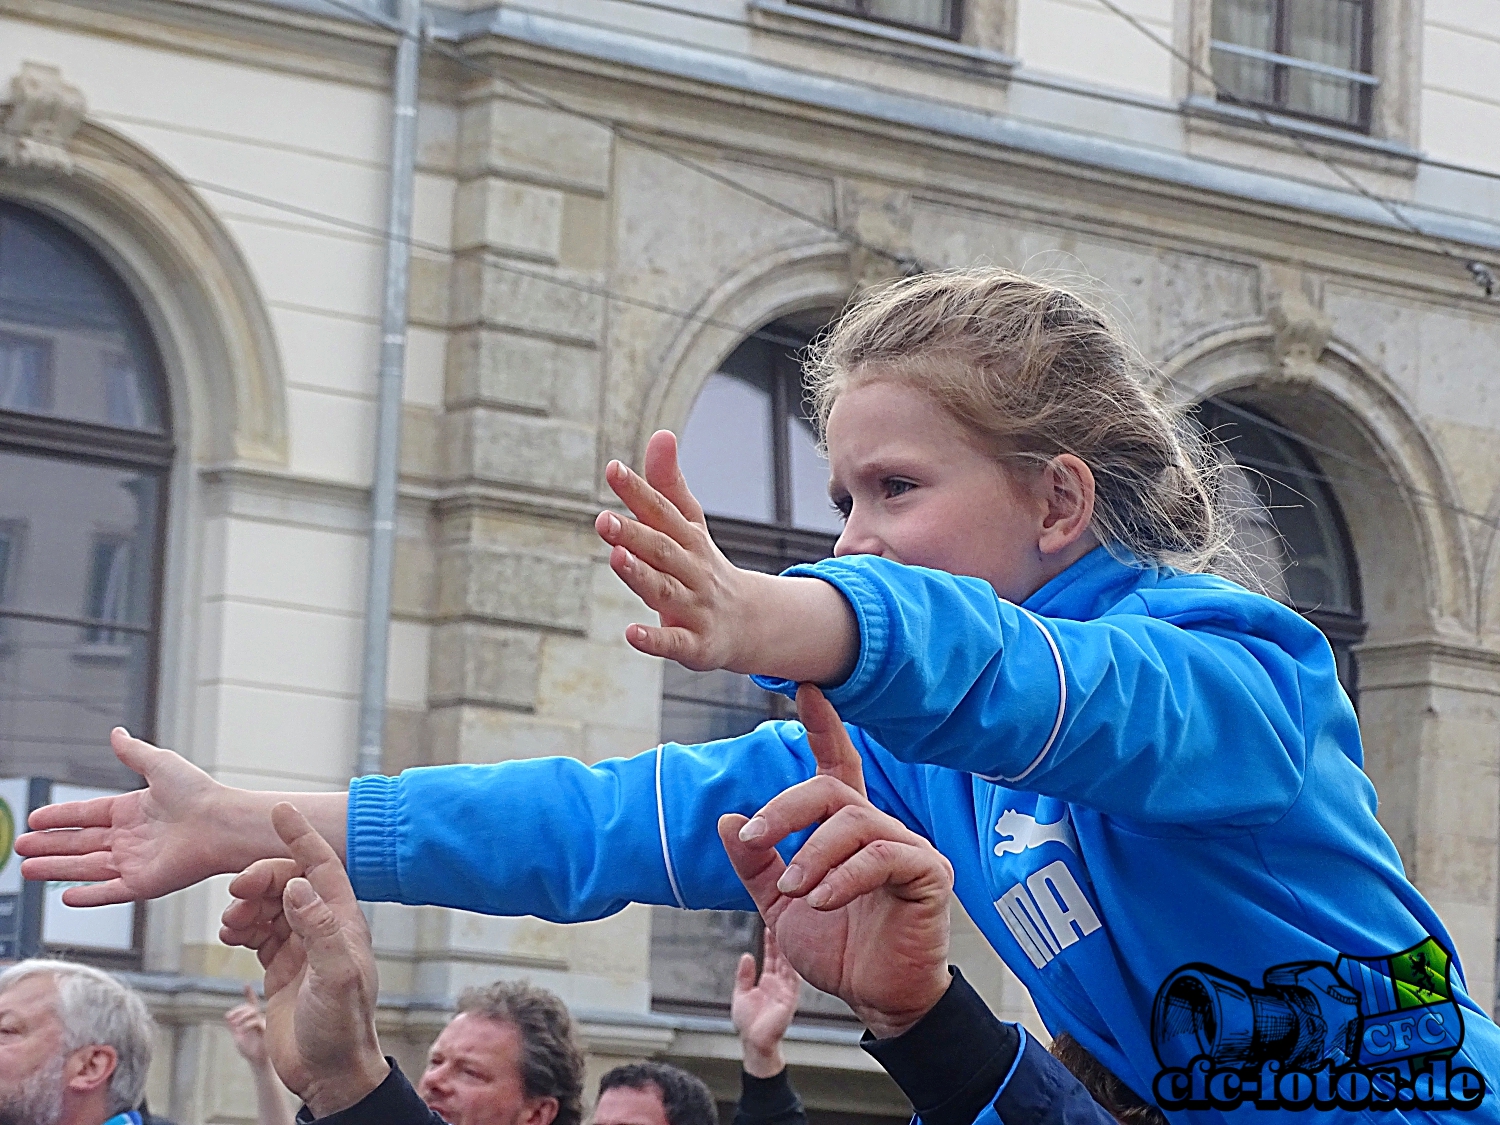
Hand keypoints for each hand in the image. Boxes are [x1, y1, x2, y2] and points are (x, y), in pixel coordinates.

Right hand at [15, 729, 228, 905]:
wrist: (223, 823)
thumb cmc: (200, 794)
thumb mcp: (161, 765)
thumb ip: (134, 753)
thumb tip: (117, 733)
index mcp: (134, 810)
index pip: (87, 814)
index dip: (60, 817)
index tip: (35, 819)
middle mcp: (132, 837)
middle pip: (80, 843)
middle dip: (49, 845)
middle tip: (19, 847)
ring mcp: (136, 861)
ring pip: (86, 868)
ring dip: (56, 869)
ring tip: (27, 869)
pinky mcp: (144, 883)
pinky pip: (109, 892)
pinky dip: (88, 896)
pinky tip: (64, 896)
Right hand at [220, 804, 387, 1116]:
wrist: (328, 1072)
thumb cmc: (340, 1026)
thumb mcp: (334, 977)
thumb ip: (318, 929)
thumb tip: (299, 884)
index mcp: (343, 921)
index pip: (322, 866)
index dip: (301, 837)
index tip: (280, 809)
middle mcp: (323, 927)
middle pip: (289, 882)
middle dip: (261, 878)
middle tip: (236, 892)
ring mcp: (301, 945)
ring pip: (269, 905)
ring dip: (246, 905)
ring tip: (232, 923)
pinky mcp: (282, 965)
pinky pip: (258, 931)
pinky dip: (241, 926)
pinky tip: (230, 934)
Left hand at [226, 985, 270, 1066]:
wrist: (258, 1063)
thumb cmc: (250, 1051)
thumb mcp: (238, 1037)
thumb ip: (234, 1027)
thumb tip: (227, 1016)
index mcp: (253, 1019)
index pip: (251, 1004)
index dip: (249, 994)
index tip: (245, 984)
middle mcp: (260, 1019)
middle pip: (250, 1006)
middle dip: (238, 1010)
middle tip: (229, 1018)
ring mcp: (263, 1023)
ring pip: (253, 1011)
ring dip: (241, 1016)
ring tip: (235, 1025)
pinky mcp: (266, 1030)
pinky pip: (256, 1021)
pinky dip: (246, 1024)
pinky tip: (241, 1029)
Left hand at [595, 430, 756, 670]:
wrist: (749, 623)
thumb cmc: (705, 567)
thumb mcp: (690, 525)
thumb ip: (668, 484)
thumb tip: (661, 434)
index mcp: (687, 539)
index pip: (662, 511)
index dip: (639, 491)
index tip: (613, 469)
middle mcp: (692, 570)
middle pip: (661, 550)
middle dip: (634, 534)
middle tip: (602, 519)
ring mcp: (694, 607)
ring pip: (665, 591)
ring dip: (640, 576)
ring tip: (616, 558)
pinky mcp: (695, 644)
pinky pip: (675, 642)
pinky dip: (654, 639)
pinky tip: (632, 632)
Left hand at [718, 686, 952, 1040]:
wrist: (876, 999)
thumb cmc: (837, 949)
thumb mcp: (780, 904)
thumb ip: (756, 863)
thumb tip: (729, 818)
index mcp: (847, 830)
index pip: (837, 766)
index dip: (823, 728)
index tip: (806, 689)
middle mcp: (880, 828)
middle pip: (834, 790)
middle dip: (788, 808)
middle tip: (757, 837)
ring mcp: (908, 848)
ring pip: (855, 822)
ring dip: (813, 853)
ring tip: (792, 890)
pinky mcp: (928, 874)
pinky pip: (883, 857)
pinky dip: (844, 876)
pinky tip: (819, 901)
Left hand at [732, 928, 801, 1077]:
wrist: (754, 1043)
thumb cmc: (748, 1022)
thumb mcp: (741, 993)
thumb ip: (744, 975)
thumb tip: (747, 956)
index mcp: (769, 980)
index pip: (772, 955)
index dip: (771, 940)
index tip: (769, 923)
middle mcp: (780, 983)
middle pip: (783, 956)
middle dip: (782, 939)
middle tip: (782, 920)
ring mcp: (786, 990)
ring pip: (790, 965)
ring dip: (789, 950)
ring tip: (788, 932)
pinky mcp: (790, 999)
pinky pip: (794, 980)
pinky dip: (793, 967)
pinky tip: (793, 955)